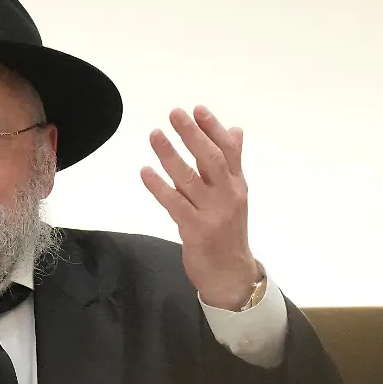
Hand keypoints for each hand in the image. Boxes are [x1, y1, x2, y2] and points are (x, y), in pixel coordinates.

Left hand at [140, 106, 260, 310]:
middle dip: (192, 135)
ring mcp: (211, 213)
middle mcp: (227, 196)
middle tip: (175, 113)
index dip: (213, 129)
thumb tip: (235, 129)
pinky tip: (145, 171)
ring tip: (155, 134)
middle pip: (210, 160)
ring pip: (189, 179)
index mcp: (236, 185)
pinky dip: (158, 186)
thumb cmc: (229, 231)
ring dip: (170, 155)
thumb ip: (232, 162)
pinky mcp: (195, 230)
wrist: (231, 274)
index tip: (197, 109)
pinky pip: (173, 203)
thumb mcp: (235, 194)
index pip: (228, 151)